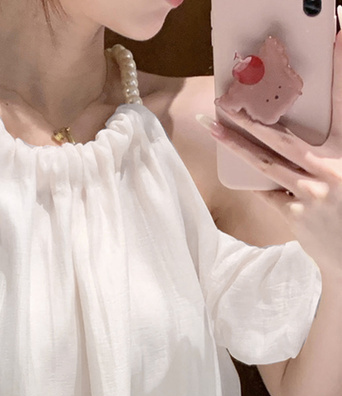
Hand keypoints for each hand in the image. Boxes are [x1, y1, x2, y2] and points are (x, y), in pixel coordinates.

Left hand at [199, 20, 341, 275]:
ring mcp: (310, 193)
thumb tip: (287, 127)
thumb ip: (324, 146)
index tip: (334, 36)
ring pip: (266, 162)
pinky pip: (266, 189)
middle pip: (284, 135)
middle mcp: (331, 168)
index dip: (338, 69)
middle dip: (251, 114)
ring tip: (212, 124)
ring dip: (235, 142)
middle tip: (225, 97)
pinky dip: (254, 175)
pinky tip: (234, 155)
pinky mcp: (294, 214)